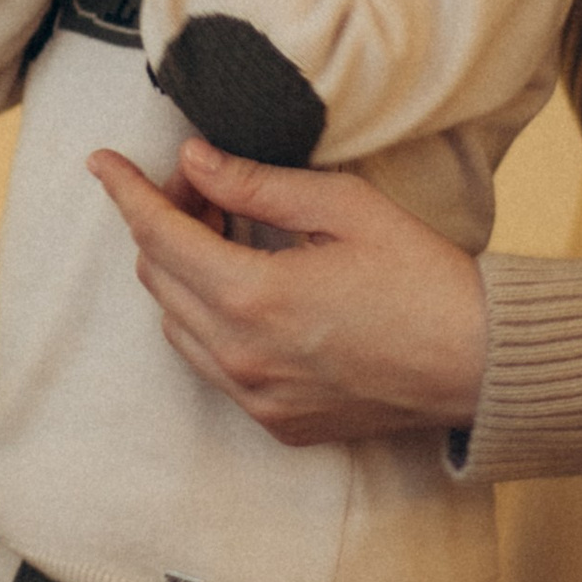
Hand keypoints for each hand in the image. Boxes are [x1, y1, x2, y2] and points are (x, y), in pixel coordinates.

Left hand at [89, 140, 486, 443]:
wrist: (479, 365)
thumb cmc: (422, 278)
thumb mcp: (342, 208)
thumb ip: (256, 185)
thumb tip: (195, 159)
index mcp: (252, 297)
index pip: (157, 234)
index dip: (125, 190)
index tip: (102, 161)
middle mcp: (240, 356)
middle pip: (157, 277)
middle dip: (164, 221)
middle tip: (205, 184)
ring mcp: (255, 397)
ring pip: (176, 323)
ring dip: (183, 272)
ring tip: (229, 231)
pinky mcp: (276, 422)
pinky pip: (210, 363)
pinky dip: (208, 318)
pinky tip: (248, 286)